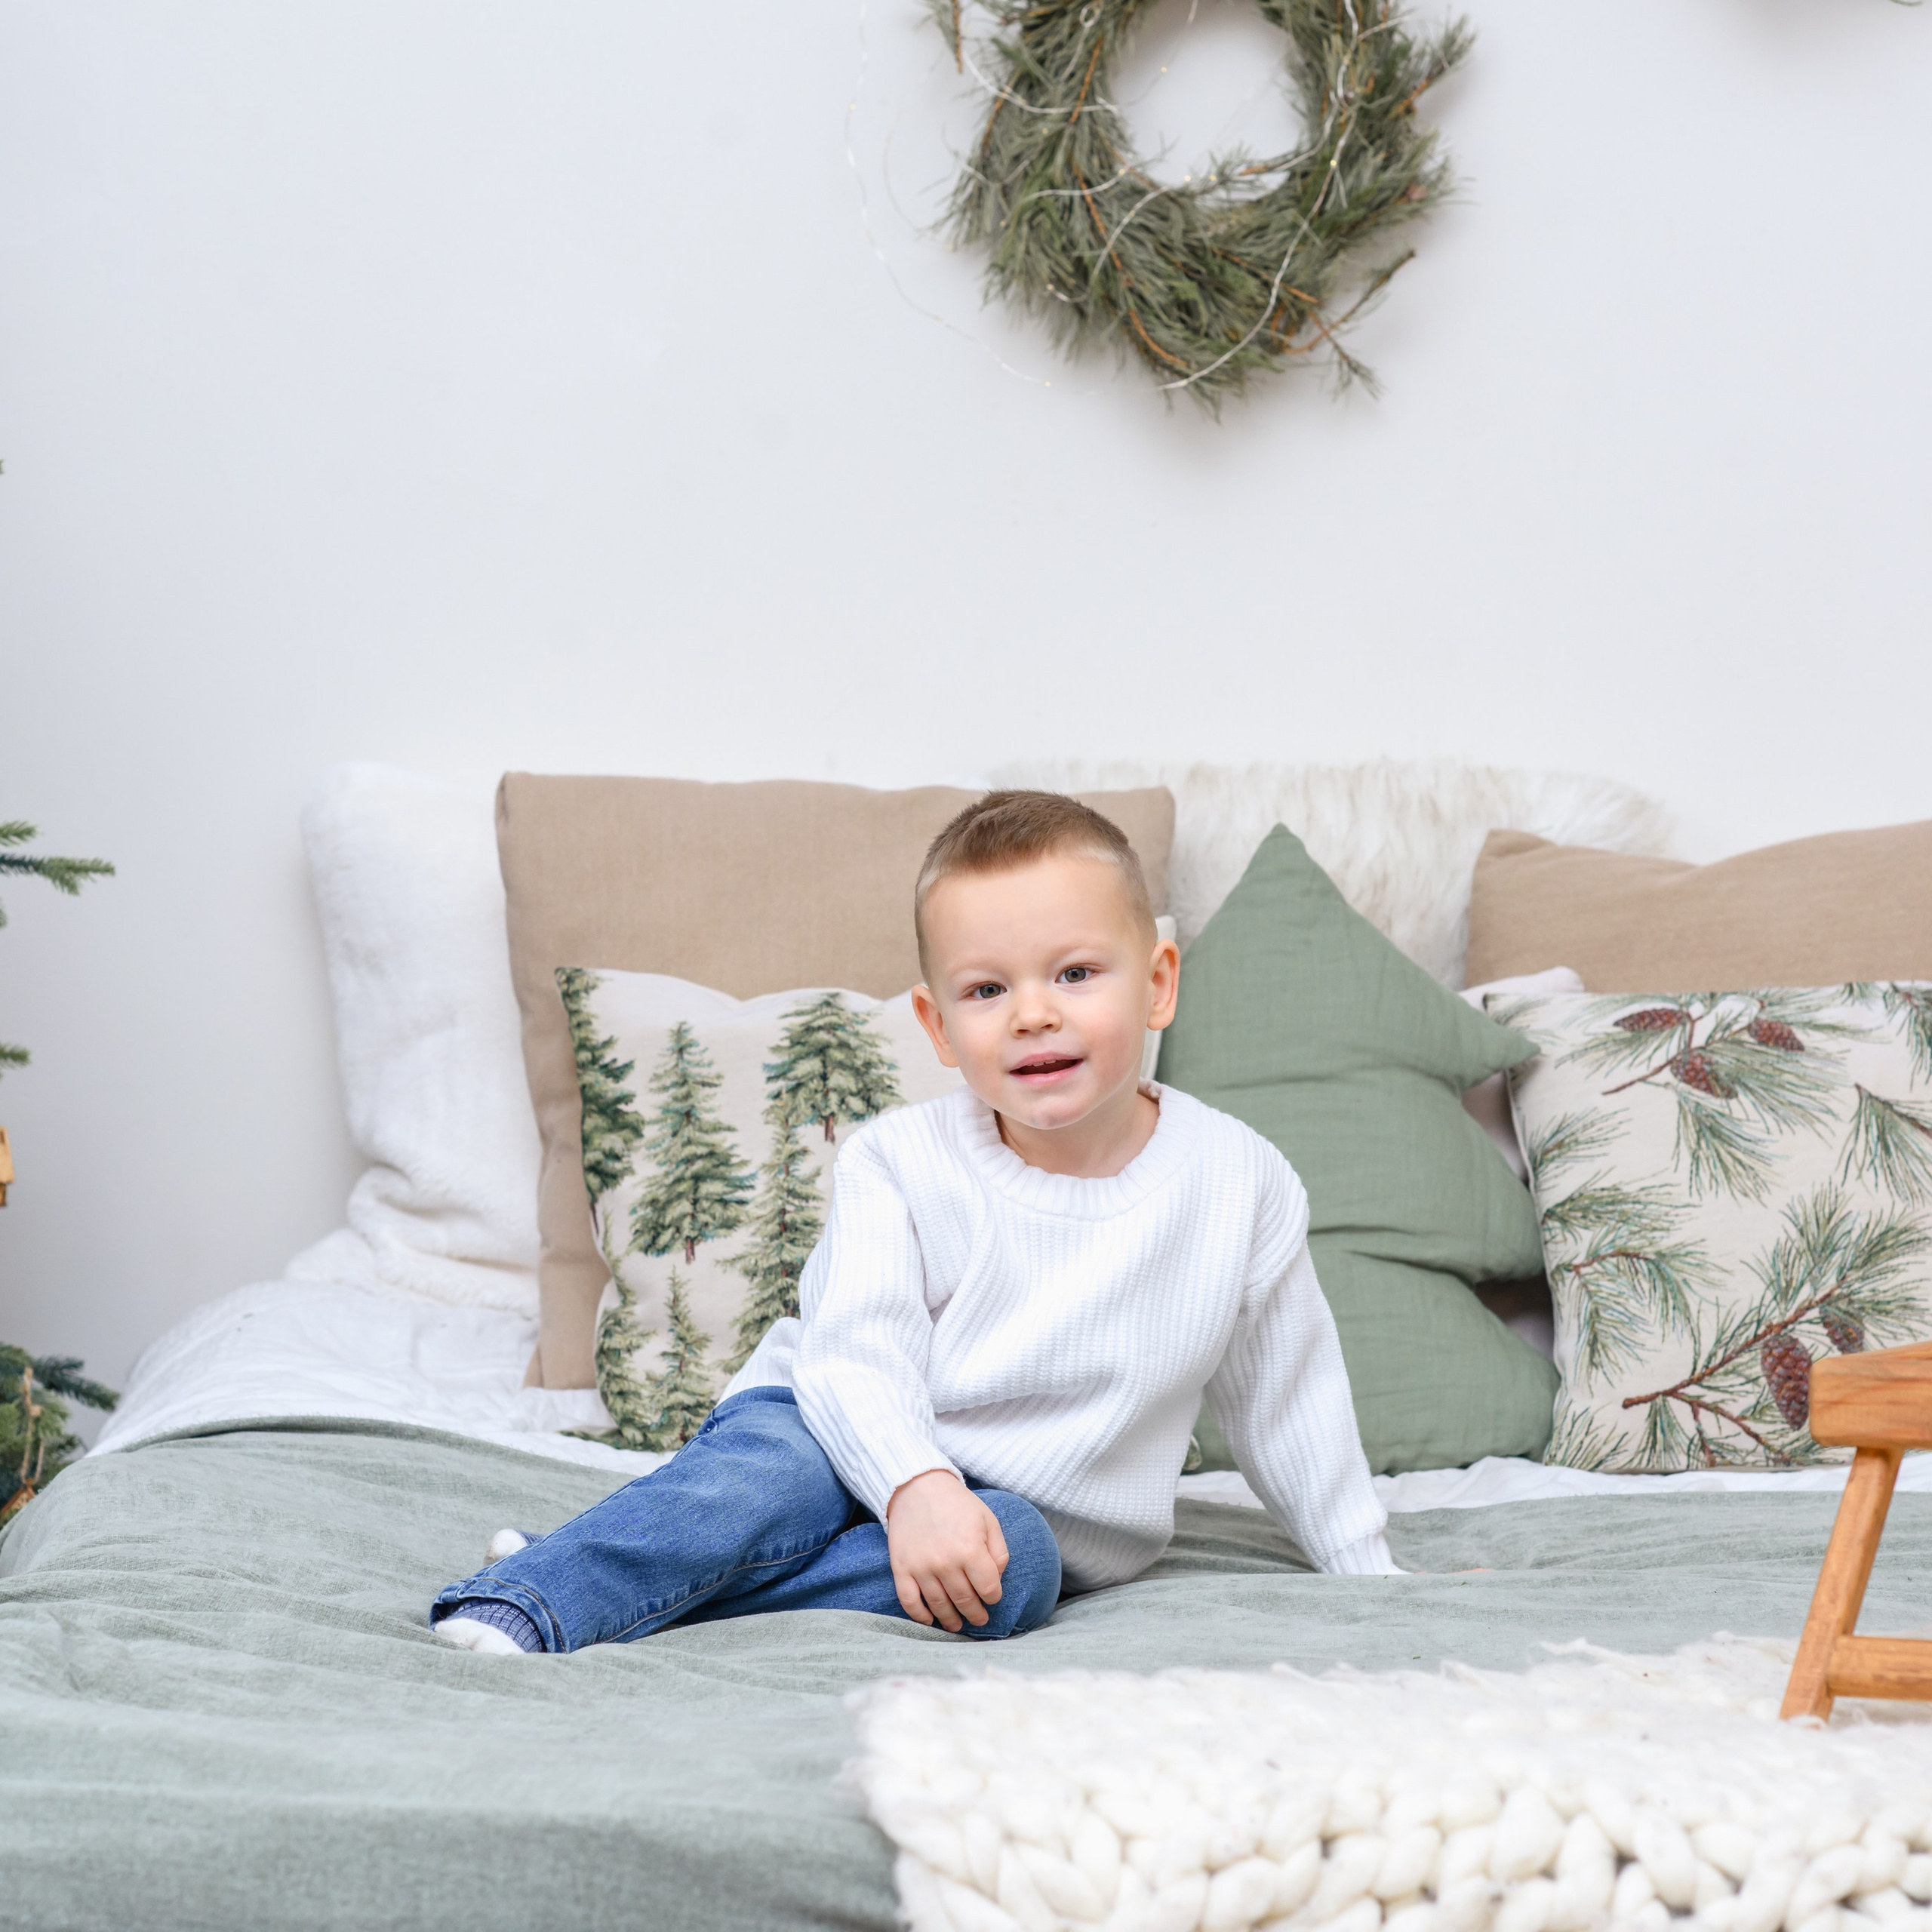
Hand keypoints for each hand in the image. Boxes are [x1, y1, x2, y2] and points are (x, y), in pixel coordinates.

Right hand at [885, 1469, 1008, 1631]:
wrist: (917, 1487)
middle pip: (965, 1602)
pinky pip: (909, 1602)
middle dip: (976, 1614)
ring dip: (951, 1621)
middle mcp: (945, 1563)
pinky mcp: (901, 1569)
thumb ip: (998, 1552)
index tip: (992, 1596)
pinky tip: (930, 1620)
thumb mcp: (988, 1520)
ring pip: (939, 1606)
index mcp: (970, 1549)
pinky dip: (920, 1616)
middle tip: (980, 1619)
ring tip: (957, 1625)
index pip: (988, 1589)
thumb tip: (996, 1579)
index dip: (994, 1597)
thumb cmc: (957, 1504)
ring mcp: (921, 1568)